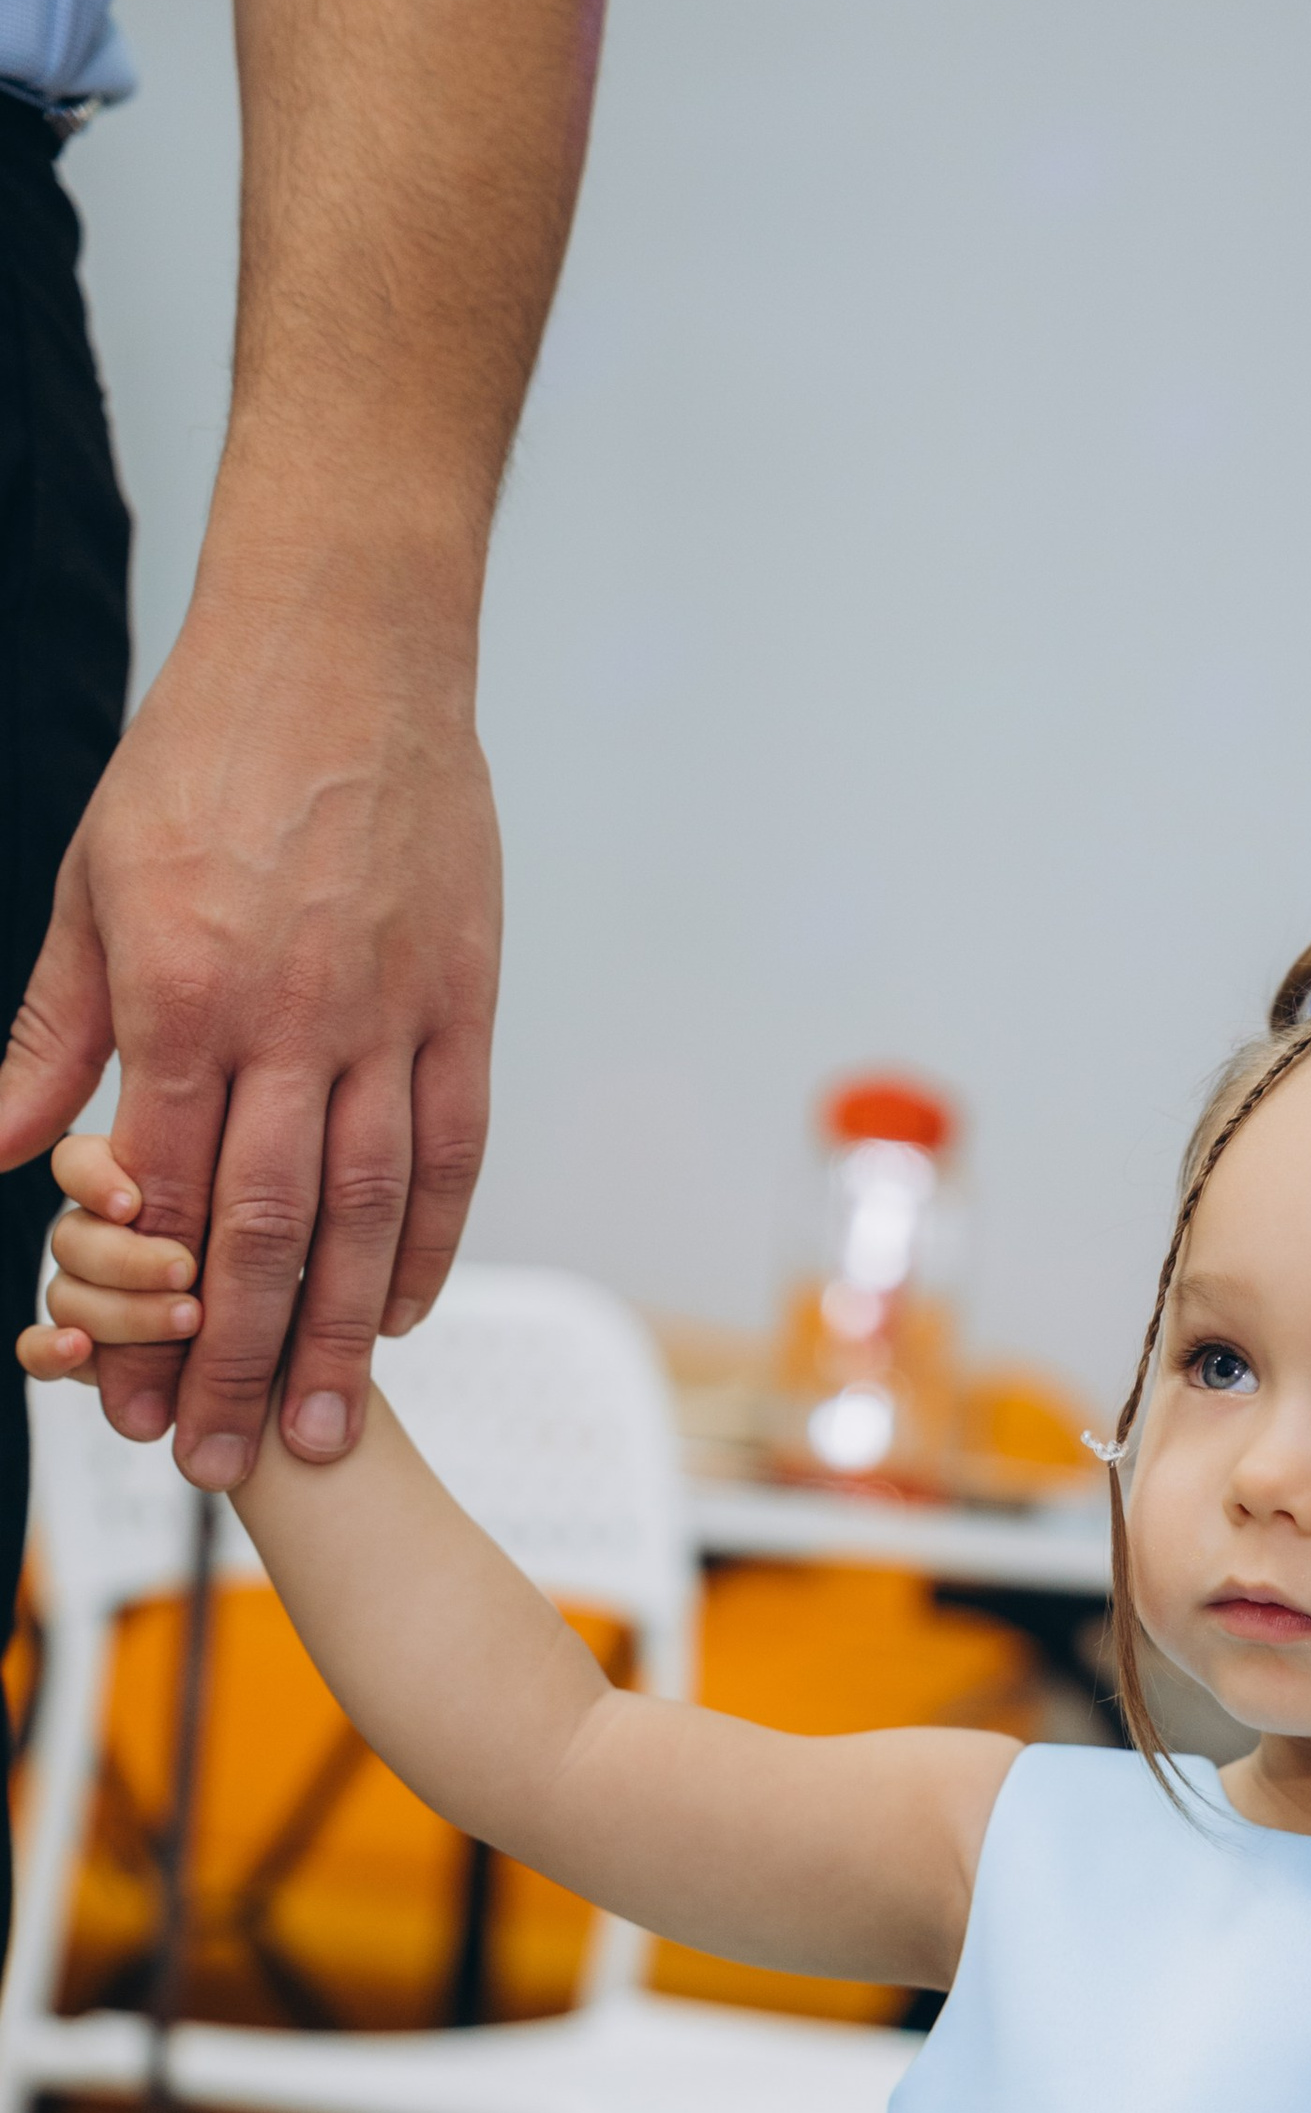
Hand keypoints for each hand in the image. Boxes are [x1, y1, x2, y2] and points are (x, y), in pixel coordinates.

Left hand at [0, 566, 498, 1487]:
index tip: (135, 1412)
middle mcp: (290, 1018)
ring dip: (346, 1333)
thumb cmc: (201, 759)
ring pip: (369, 1209)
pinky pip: (452, 1149)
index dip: (147, 1321)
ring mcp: (388, 1014)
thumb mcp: (92, 887)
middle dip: (241, 1363)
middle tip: (226, 1463)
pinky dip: (431, 1240)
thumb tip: (0, 1156)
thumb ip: (54, 1036)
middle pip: (267, 1231)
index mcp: (181, 993)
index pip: (164, 1196)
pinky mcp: (463, 1000)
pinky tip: (406, 1311)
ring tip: (329, 1429)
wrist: (343, 649)